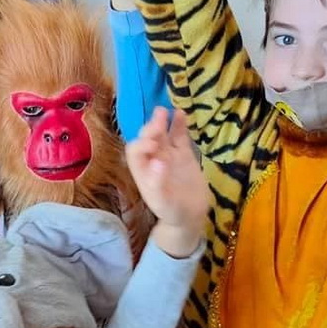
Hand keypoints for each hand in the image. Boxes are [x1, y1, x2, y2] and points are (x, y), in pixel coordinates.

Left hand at [126, 107, 208, 255]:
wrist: (191, 216)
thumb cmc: (173, 213)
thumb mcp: (165, 203)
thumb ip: (159, 184)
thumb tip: (158, 162)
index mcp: (143, 172)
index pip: (135, 152)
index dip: (141, 144)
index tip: (153, 143)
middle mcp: (153, 161)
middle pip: (147, 139)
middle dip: (150, 129)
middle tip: (158, 121)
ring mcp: (168, 155)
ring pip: (162, 134)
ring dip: (161, 122)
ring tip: (164, 111)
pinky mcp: (183, 154)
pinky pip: (179, 136)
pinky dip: (179, 125)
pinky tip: (181, 114)